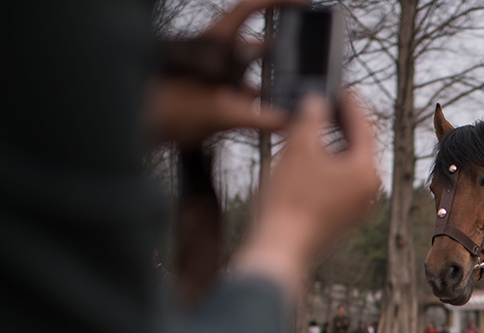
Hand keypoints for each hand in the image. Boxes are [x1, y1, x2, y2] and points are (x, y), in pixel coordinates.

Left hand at [144, 0, 307, 144]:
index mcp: (216, 42)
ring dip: (274, 87)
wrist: (133, 128)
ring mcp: (217, 77)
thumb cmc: (161, 108)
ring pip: (255, 76)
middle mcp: (218, 56)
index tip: (302, 2)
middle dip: (285, 55)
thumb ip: (257, 118)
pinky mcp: (215, 99)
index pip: (249, 9)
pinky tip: (276, 121)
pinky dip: (263, 109)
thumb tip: (288, 120)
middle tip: (307, 64)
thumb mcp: (216, 112)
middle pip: (259, 46)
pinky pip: (247, 99)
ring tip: (295, 99)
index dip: (277, 1)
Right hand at [235, 92, 381, 297]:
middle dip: (344, 122)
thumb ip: (311, 116)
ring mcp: (360, 205)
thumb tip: (317, 101)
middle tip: (330, 101)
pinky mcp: (345, 216)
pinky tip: (313, 155)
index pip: (364, 126)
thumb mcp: (298, 147)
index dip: (350, 103)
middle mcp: (371, 189)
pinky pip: (342, 180)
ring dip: (336, 142)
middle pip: (361, 145)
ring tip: (318, 123)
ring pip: (351, 163)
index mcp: (367, 171)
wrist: (280, 247)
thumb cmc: (289, 199)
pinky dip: (331, 163)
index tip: (340, 87)